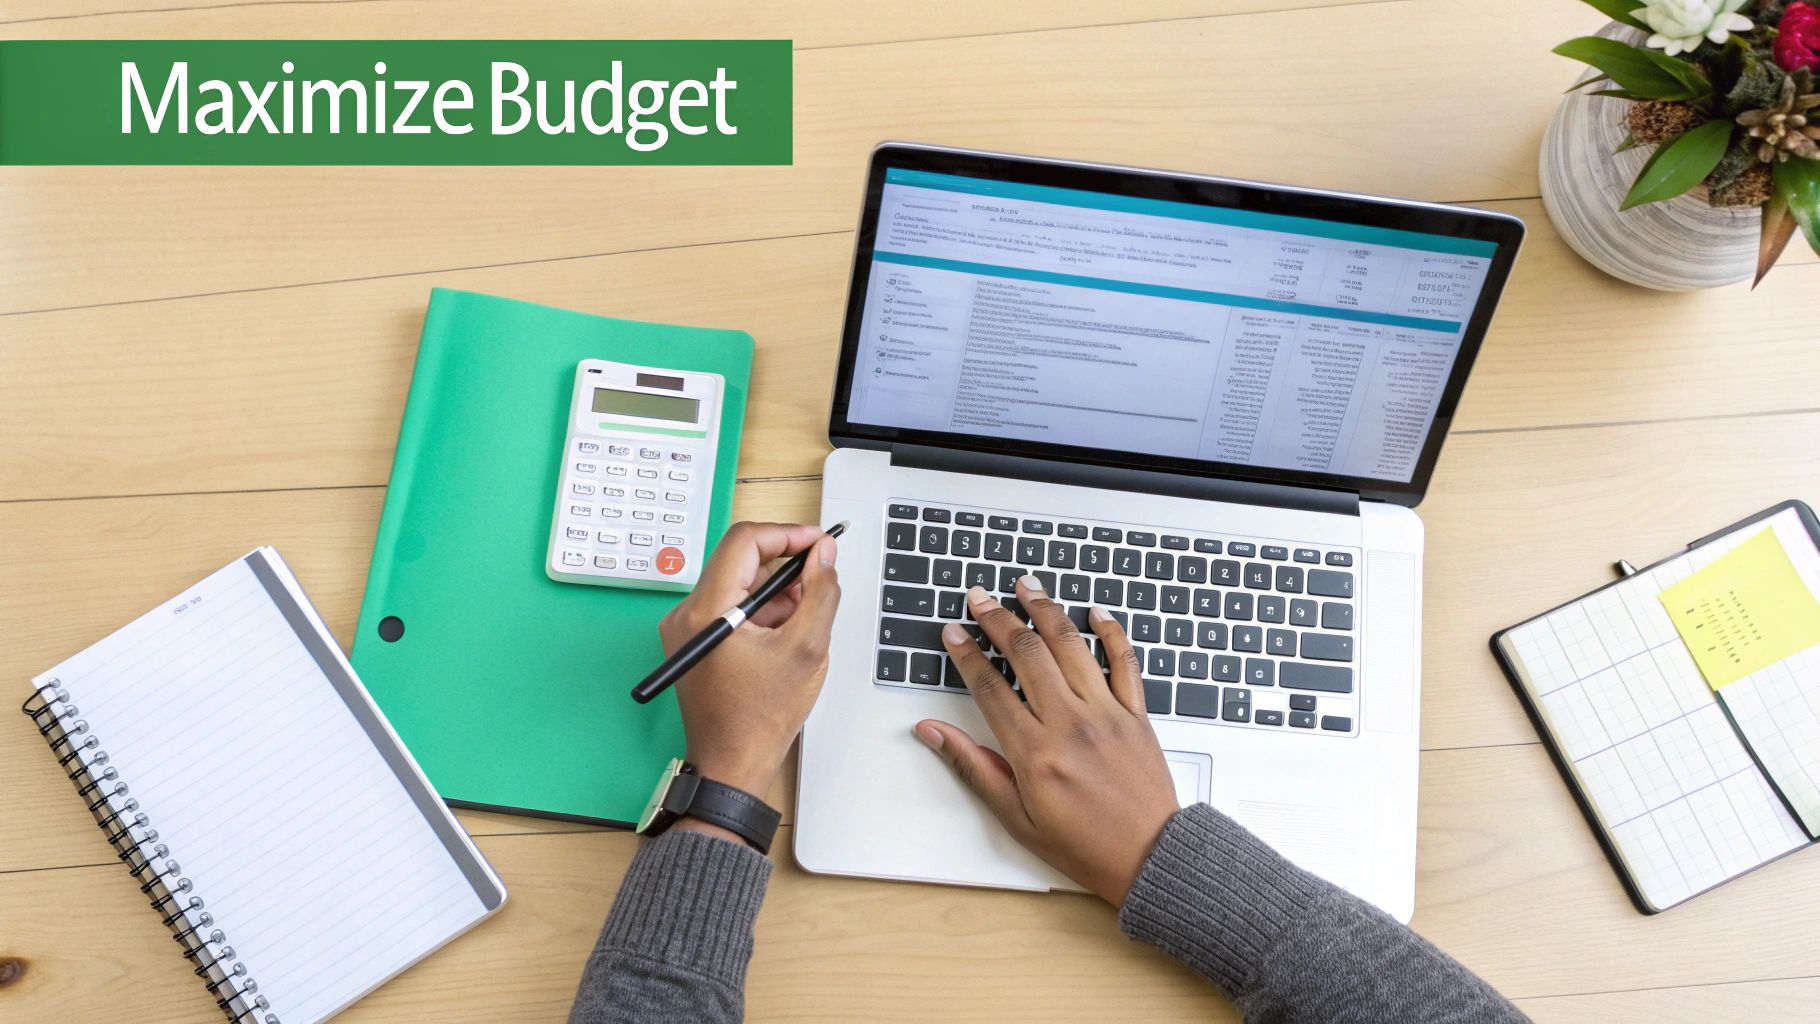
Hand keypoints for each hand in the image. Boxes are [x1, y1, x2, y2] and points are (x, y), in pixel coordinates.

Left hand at [658, 522, 839, 811]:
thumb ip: (821, 592)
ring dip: (775, 593)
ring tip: (803, 623)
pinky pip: (730, 608)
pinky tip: (784, 639)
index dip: (788, 534)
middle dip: (785, 567)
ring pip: (737, 585)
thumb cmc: (761, 718)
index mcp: (706, 611)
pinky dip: (761, 613)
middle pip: (740, 561)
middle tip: (819, 583)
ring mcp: (685, 629)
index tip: (818, 543)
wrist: (732, 765)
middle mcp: (686, 614)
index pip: (745, 541)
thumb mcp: (807, 649)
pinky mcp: (693, 642)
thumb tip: (824, 553)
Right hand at [916, 576, 1180, 904]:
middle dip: (998, 619)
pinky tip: (1096, 612)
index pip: (990, 686)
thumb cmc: (1084, 845)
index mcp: (1035, 752)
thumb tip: (932, 732)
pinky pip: (1124, 661)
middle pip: (1027, 653)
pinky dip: (1111, 631)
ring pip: (1071, 645)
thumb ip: (973, 766)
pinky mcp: (1137, 713)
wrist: (1150, 858)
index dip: (967, 653)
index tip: (953, 632)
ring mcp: (1107, 713)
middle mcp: (1070, 723)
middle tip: (980, 597)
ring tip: (1026, 587)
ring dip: (1045, 610)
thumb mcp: (1016, 817)